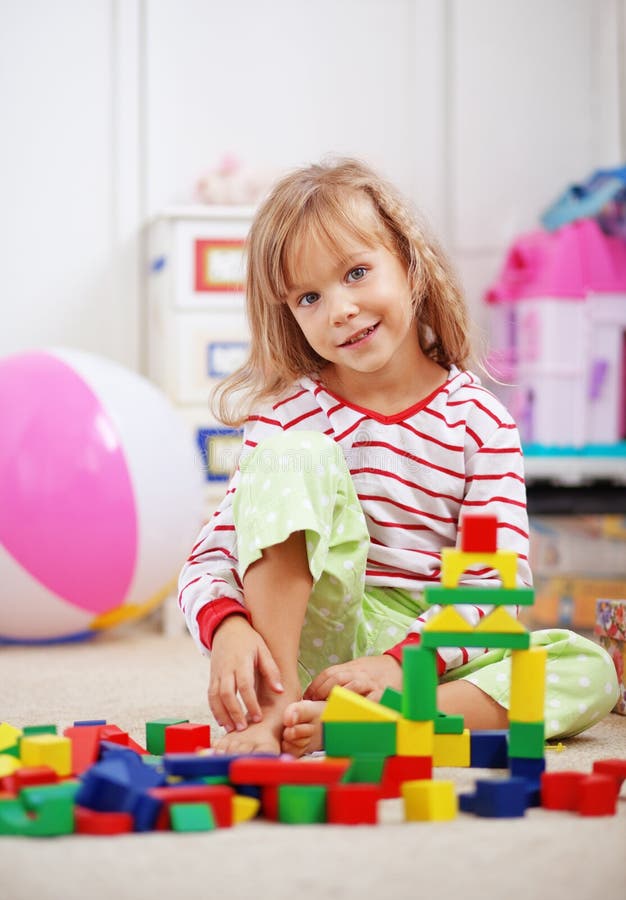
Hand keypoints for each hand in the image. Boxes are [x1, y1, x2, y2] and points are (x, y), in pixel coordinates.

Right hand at [209, 615, 283, 732]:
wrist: (227, 628)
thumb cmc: (249, 641)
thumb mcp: (263, 650)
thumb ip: (271, 671)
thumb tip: (279, 691)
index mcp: (241, 661)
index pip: (244, 685)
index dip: (250, 702)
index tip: (257, 717)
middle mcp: (226, 668)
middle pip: (226, 693)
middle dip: (233, 712)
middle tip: (242, 728)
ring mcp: (216, 673)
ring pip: (214, 696)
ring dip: (222, 714)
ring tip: (231, 729)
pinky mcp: (211, 677)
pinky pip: (210, 696)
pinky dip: (214, 710)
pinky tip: (222, 721)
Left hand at [303, 654, 401, 702]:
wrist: (398, 666)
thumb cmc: (373, 671)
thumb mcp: (356, 668)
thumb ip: (340, 676)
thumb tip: (316, 691)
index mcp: (351, 667)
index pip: (329, 673)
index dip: (315, 685)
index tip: (307, 697)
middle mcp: (359, 673)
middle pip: (337, 679)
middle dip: (323, 691)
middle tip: (314, 705)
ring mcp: (371, 683)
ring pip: (352, 687)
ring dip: (339, 699)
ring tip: (329, 711)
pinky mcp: (382, 693)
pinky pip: (370, 700)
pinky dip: (361, 706)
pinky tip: (352, 714)